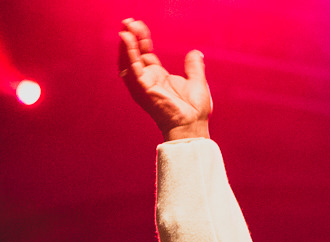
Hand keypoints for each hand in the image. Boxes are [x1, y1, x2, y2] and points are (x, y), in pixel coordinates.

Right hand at [118, 18, 211, 140]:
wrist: (193, 125)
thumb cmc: (195, 110)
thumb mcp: (197, 82)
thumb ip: (194, 67)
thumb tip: (196, 53)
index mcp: (158, 77)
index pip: (145, 54)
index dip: (142, 40)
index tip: (140, 26)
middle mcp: (148, 80)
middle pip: (134, 55)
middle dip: (130, 38)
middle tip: (129, 21)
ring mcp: (143, 85)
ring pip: (129, 60)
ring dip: (126, 44)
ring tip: (126, 27)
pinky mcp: (143, 89)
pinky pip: (133, 68)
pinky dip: (129, 53)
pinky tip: (127, 39)